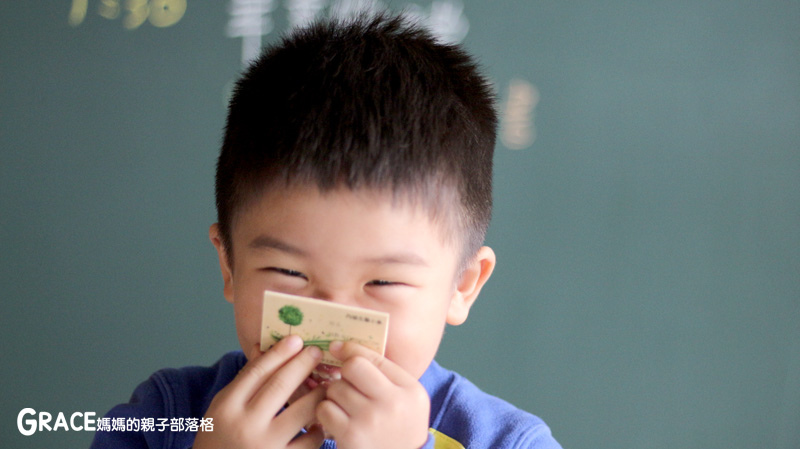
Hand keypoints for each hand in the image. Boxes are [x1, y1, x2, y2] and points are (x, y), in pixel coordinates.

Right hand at [193, 336, 326, 448]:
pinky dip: (318, 430)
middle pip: (280, 385)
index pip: (256, 372)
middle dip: (302, 364)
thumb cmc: (219, 442)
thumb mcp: (220, 410)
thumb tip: (263, 348)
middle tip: (316, 351)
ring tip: (326, 385)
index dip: (278, 354)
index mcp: (227, 408)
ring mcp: (265, 446)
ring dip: (318, 395)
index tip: (296, 340)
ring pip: (302, 412)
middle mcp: (245, 425)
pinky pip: (310, 442)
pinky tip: (319, 423)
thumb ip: (243, 383)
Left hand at [316, 341, 429, 448]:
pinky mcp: (350, 436)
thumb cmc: (399, 428)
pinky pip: (324, 409)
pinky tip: (337, 420)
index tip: (338, 348)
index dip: (351, 350)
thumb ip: (384, 374)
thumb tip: (341, 346)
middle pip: (352, 368)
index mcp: (410, 389)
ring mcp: (370, 419)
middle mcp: (392, 402)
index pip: (374, 358)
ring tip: (346, 407)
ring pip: (335, 388)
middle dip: (344, 375)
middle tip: (348, 386)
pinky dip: (327, 413)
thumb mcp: (406, 399)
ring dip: (335, 395)